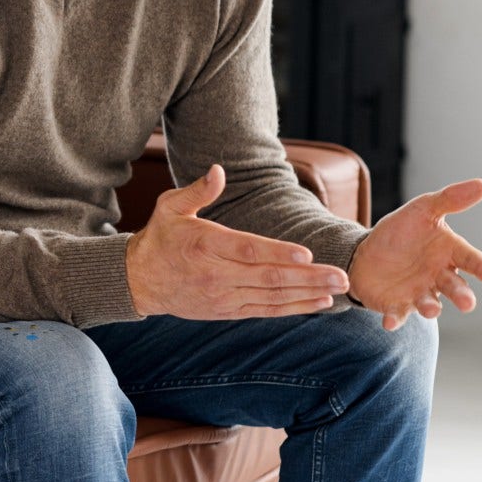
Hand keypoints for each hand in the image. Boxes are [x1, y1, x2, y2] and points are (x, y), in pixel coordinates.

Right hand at [126, 163, 349, 319]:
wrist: (140, 280)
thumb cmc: (161, 238)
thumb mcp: (170, 207)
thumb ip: (198, 191)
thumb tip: (219, 171)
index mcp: (205, 245)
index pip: (247, 250)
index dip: (278, 253)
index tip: (307, 254)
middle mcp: (216, 274)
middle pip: (268, 277)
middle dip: (309, 278)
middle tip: (341, 276)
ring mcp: (224, 296)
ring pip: (272, 297)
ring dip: (308, 294)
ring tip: (338, 290)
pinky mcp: (228, 310)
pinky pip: (266, 310)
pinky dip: (294, 308)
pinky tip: (318, 303)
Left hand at [347, 179, 481, 331]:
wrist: (366, 253)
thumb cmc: (401, 232)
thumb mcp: (422, 210)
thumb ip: (450, 200)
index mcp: (448, 252)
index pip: (470, 259)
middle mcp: (438, 276)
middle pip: (454, 287)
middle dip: (462, 295)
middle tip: (467, 303)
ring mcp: (419, 293)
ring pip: (430, 303)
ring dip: (431, 308)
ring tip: (431, 310)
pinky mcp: (397, 305)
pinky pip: (398, 314)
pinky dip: (396, 319)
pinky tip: (391, 322)